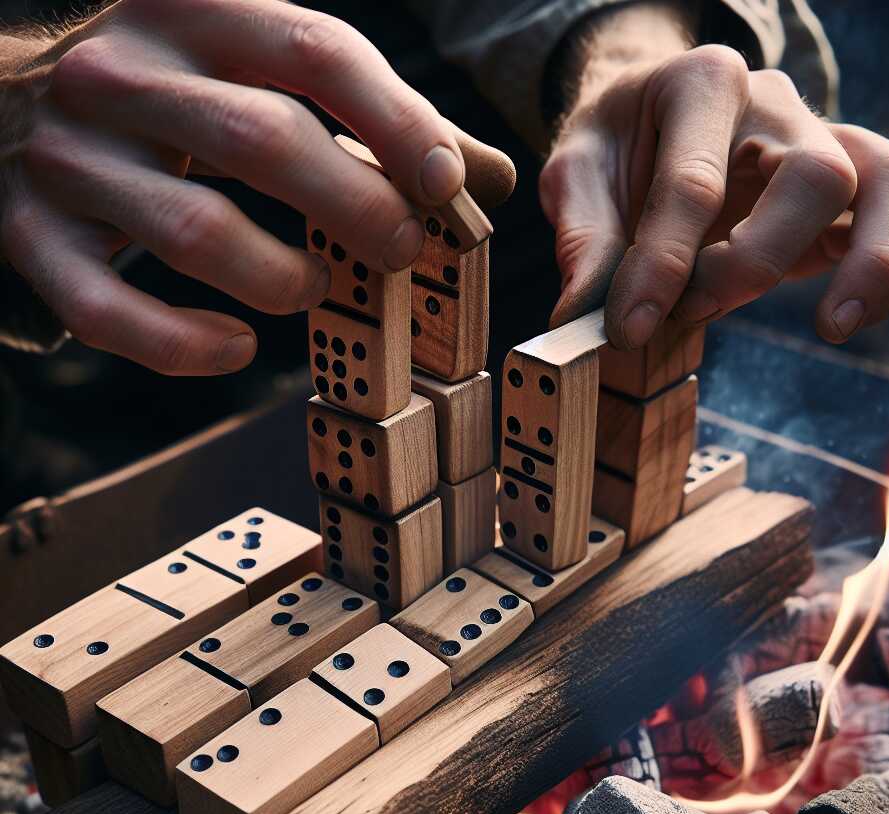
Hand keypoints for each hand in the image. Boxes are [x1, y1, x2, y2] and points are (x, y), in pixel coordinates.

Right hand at [0, 0, 512, 373]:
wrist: (9, 105)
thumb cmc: (176, 96)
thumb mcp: (259, 73)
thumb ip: (371, 118)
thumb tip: (483, 177)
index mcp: (192, 16)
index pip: (314, 51)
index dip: (394, 121)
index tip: (446, 182)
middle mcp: (120, 76)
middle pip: (262, 139)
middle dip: (354, 206)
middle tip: (401, 250)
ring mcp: (69, 161)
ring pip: (195, 231)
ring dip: (280, 278)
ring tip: (314, 288)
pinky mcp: (35, 240)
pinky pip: (111, 311)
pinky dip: (185, 345)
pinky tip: (237, 347)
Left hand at [541, 12, 888, 349]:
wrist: (647, 122)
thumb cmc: (613, 149)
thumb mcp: (573, 177)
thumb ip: (583, 238)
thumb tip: (584, 318)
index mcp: (700, 83)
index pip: (693, 182)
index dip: (661, 265)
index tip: (629, 329)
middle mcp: (774, 101)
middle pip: (812, 174)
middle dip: (754, 263)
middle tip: (691, 313)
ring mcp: (819, 136)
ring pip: (886, 179)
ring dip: (870, 259)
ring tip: (833, 325)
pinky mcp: (842, 185)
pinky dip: (887, 263)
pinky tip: (846, 317)